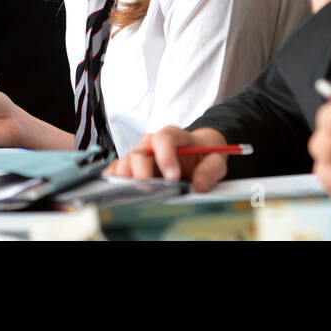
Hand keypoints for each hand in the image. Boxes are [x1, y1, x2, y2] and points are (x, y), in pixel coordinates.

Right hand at [107, 126, 230, 190]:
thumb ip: (210, 170)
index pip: (164, 138)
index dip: (166, 156)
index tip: (173, 177)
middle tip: (150, 190)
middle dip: (143, 172)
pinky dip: (115, 180)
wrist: (198, 153)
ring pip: (125, 161)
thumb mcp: (215, 160)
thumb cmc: (203, 154)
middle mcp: (152, 143)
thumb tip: (199, 185)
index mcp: (173, 135)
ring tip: (135, 194)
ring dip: (127, 178)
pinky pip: (117, 170)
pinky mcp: (132, 167)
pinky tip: (118, 191)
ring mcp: (140, 154)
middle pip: (140, 151)